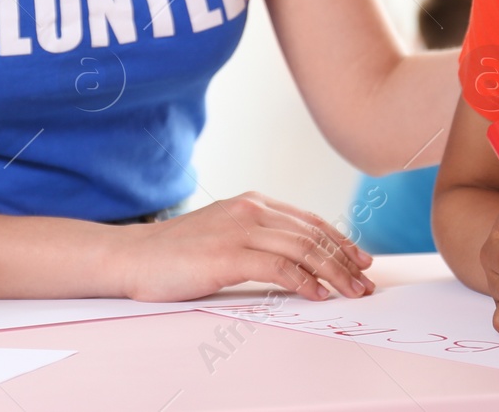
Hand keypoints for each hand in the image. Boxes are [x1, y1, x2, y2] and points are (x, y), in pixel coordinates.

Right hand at [118, 191, 376, 302]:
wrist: (132, 256)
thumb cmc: (175, 253)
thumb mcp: (224, 236)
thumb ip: (257, 240)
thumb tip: (295, 261)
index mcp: (253, 203)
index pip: (309, 220)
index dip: (340, 240)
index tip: (360, 259)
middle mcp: (252, 210)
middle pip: (313, 234)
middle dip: (345, 260)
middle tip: (366, 282)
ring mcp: (240, 230)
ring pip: (304, 248)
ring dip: (334, 272)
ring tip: (352, 291)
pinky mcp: (229, 255)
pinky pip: (280, 267)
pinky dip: (305, 281)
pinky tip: (318, 294)